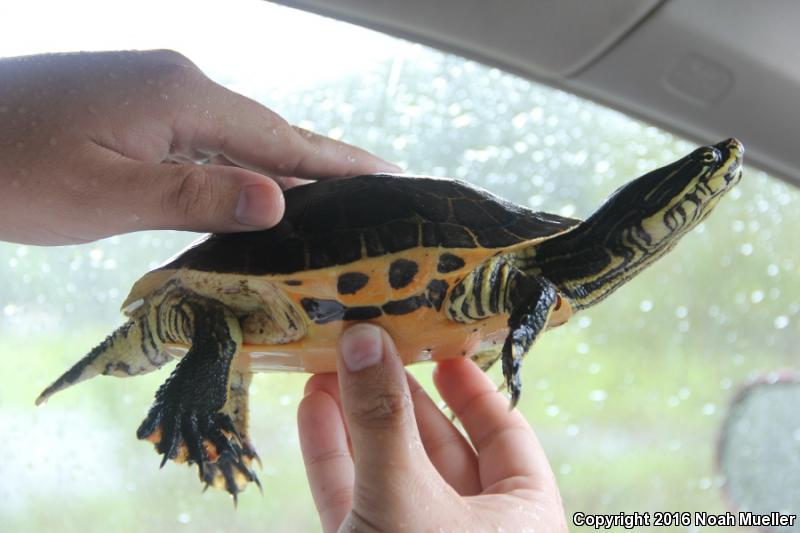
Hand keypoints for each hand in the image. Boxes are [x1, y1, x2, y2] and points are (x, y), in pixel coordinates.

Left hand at [0, 50, 397, 244]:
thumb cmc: (10, 170)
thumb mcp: (104, 196)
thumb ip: (194, 197)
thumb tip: (279, 202)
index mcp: (180, 97)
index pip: (281, 136)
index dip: (338, 162)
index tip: (391, 175)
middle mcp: (178, 84)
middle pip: (268, 131)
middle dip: (323, 161)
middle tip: (378, 188)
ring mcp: (155, 92)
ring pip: (238, 137)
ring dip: (283, 167)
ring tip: (333, 196)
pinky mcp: (136, 107)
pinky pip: (206, 140)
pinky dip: (240, 167)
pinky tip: (255, 189)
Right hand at [298, 324, 566, 531]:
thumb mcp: (405, 495)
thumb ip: (383, 419)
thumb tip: (363, 337)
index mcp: (520, 517)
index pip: (507, 436)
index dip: (473, 389)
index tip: (441, 348)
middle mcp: (474, 528)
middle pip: (438, 445)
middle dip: (396, 395)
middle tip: (367, 345)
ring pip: (389, 470)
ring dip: (355, 420)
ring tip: (328, 365)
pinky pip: (354, 498)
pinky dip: (333, 457)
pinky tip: (313, 409)